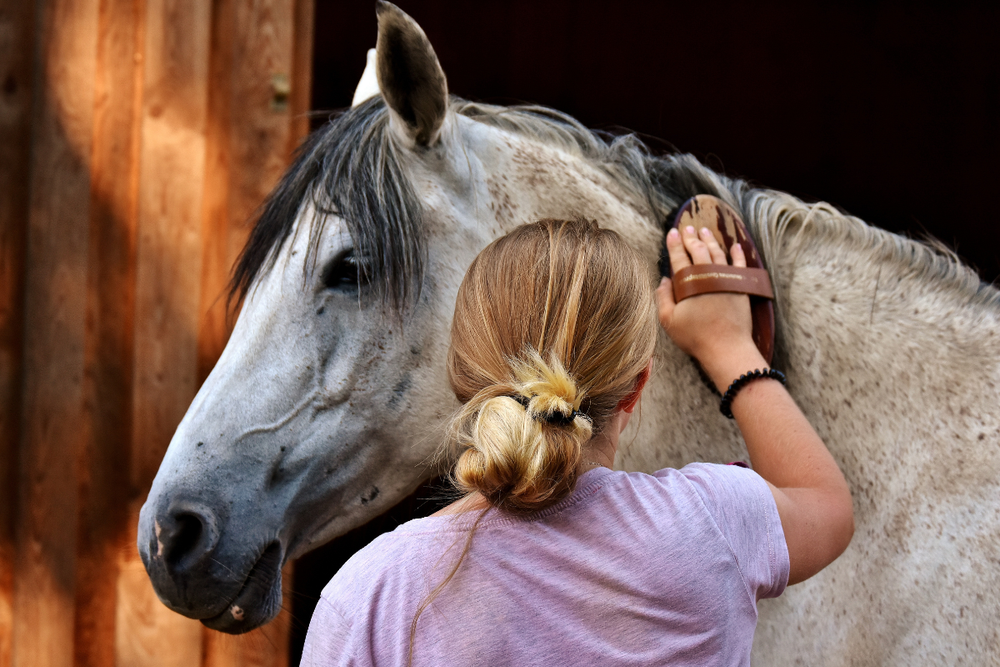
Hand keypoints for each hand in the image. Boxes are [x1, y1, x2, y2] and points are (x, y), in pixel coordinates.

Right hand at [655, 225, 763, 386]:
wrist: (727, 347)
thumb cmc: (695, 336)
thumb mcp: (669, 321)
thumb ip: (663, 298)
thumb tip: (664, 280)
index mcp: (689, 282)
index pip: (679, 257)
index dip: (675, 243)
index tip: (672, 232)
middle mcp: (708, 275)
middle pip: (698, 250)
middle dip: (691, 237)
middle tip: (687, 228)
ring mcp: (726, 278)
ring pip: (718, 252)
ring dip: (710, 240)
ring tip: (705, 231)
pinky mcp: (741, 286)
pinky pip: (739, 264)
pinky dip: (737, 254)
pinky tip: (734, 245)